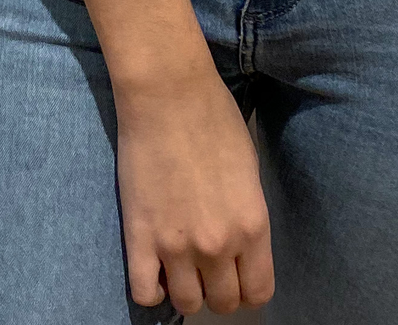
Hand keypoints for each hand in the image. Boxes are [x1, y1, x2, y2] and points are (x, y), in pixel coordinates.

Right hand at [114, 57, 274, 315]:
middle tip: (208, 266)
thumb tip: (239, 245)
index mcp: (252, 225)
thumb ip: (246, 216)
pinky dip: (151, 290)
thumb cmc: (215, 118)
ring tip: (180, 265)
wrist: (168, 94)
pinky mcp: (140, 238)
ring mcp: (176, 246)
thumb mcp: (249, 169)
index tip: (238, 275)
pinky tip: (154, 267)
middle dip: (218, 289)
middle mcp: (218, 245)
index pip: (258, 292)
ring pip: (187, 305)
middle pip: (223, 303)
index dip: (248, 288)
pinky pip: (144, 294)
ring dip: (186, 289)